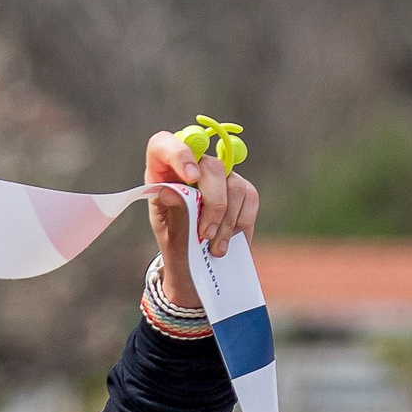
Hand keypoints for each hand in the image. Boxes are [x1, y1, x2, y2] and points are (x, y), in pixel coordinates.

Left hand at [143, 129, 260, 297]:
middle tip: (205, 234)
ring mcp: (219, 176)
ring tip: (214, 247)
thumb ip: (174, 214)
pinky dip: (240, 222)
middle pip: (211, 166)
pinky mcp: (240, 189)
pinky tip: (226, 241)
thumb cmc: (176, 246)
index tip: (191, 178)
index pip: (164, 145)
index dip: (180, 153)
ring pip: (234, 184)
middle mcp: (192, 167)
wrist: (194, 266)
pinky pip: (249, 197)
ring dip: (226, 221)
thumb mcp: (170, 236)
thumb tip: (171, 191)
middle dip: (213, 203)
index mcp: (163, 173)